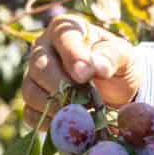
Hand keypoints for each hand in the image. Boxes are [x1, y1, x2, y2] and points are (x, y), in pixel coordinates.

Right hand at [21, 13, 140, 129]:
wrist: (116, 90)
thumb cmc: (117, 65)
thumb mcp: (124, 56)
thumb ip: (112, 57)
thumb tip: (97, 67)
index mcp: (65, 30)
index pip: (63, 39)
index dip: (73, 57)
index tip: (85, 76)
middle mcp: (43, 49)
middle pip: (40, 67)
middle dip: (63, 87)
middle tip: (85, 101)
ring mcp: (34, 75)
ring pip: (31, 91)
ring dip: (56, 106)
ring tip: (83, 112)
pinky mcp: (33, 100)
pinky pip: (30, 113)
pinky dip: (49, 122)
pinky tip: (69, 124)